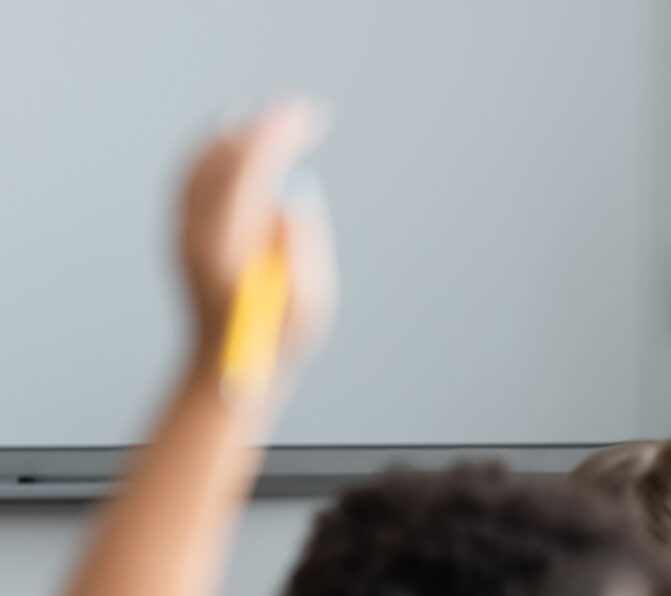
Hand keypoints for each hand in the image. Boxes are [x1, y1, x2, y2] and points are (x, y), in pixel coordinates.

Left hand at [179, 100, 335, 378]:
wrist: (223, 374)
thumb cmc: (274, 343)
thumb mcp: (306, 304)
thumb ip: (301, 247)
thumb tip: (292, 196)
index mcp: (227, 246)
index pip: (247, 169)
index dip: (278, 135)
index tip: (309, 118)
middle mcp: (196, 234)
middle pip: (221, 158)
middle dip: (262, 125)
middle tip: (302, 111)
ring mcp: (183, 234)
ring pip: (199, 163)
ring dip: (236, 131)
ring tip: (272, 116)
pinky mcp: (183, 238)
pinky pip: (190, 178)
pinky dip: (214, 150)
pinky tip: (235, 139)